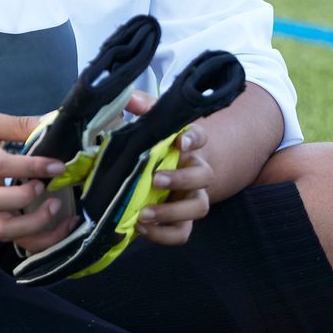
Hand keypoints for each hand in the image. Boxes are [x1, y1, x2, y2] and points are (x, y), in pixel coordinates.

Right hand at [0, 110, 70, 246]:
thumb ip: (16, 124)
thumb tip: (51, 123)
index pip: (0, 165)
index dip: (31, 166)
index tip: (57, 165)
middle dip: (22, 197)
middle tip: (43, 186)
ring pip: (3, 231)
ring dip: (34, 225)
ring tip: (55, 207)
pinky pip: (17, 242)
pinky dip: (43, 241)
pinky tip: (64, 227)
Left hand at [128, 93, 211, 247]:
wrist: (167, 176)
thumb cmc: (158, 148)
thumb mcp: (151, 126)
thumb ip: (143, 110)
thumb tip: (128, 98)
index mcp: (188, 146)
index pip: (199, 137)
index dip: (193, 139)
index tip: (180, 141)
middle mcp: (197, 171)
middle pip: (204, 175)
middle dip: (181, 179)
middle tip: (155, 179)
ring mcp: (192, 198)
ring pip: (199, 207)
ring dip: (172, 212)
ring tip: (143, 214)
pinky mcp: (183, 220)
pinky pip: (183, 233)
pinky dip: (164, 234)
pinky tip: (142, 228)